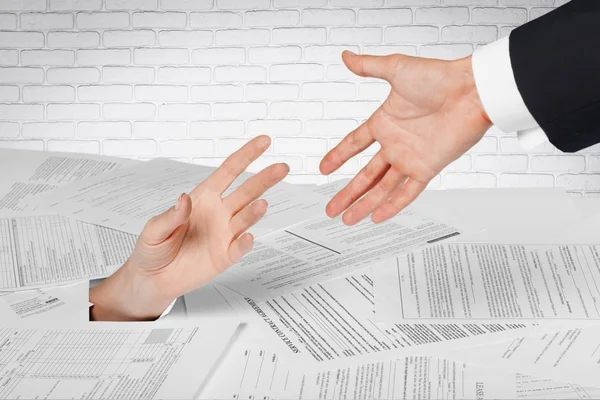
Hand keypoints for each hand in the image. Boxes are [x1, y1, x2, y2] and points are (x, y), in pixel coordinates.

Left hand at [90, 136, 288, 320]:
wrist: (153, 279)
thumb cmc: (153, 249)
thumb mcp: (154, 229)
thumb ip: (171, 215)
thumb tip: (184, 199)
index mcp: (203, 198)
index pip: (230, 171)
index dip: (246, 156)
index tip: (264, 142)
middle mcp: (219, 213)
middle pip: (247, 191)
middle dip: (265, 179)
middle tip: (282, 168)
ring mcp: (224, 234)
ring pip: (246, 217)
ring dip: (255, 211)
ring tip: (262, 204)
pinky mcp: (225, 256)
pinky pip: (239, 248)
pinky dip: (244, 243)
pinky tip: (248, 237)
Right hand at [320, 51, 492, 224]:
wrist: (471, 91)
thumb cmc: (439, 77)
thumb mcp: (396, 68)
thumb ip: (368, 66)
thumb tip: (346, 56)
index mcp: (384, 122)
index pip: (354, 144)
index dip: (338, 156)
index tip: (324, 169)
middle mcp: (395, 143)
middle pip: (365, 175)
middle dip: (347, 192)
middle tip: (331, 207)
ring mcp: (410, 158)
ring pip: (381, 188)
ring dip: (363, 204)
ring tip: (347, 218)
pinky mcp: (427, 168)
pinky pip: (407, 192)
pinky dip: (392, 205)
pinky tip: (377, 217)